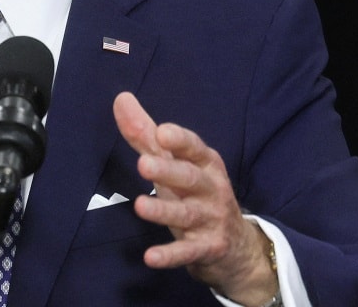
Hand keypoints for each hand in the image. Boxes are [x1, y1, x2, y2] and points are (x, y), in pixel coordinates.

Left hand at [113, 92, 276, 304]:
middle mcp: (211, 189)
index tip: (162, 132)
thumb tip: (120, 98)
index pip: (193, 148)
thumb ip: (146, 134)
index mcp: (205, 164)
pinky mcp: (207, 249)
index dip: (180, 140)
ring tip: (140, 206)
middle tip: (143, 164)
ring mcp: (211, 220)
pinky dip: (170, 255)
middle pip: (190, 178)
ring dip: (163, 211)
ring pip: (186, 215)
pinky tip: (150, 257)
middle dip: (169, 171)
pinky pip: (187, 252)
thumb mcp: (175, 164)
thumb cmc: (197, 195)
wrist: (237, 247)